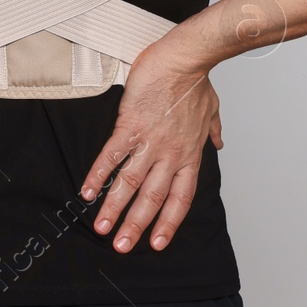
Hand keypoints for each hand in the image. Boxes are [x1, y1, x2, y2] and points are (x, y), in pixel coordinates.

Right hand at [79, 40, 223, 253]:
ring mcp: (150, 142)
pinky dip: (98, 175)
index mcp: (189, 154)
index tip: (157, 243)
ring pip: (130, 184)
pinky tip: (87, 192)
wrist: (184, 59)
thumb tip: (219, 143)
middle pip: (152, 199)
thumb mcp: (212, 110)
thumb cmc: (196, 81)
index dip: (168, 223)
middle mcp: (170, 155)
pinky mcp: (130, 126)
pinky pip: (112, 156)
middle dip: (136, 226)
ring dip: (114, 209)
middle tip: (121, 247)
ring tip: (101, 229)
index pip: (180, 198)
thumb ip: (213, 131)